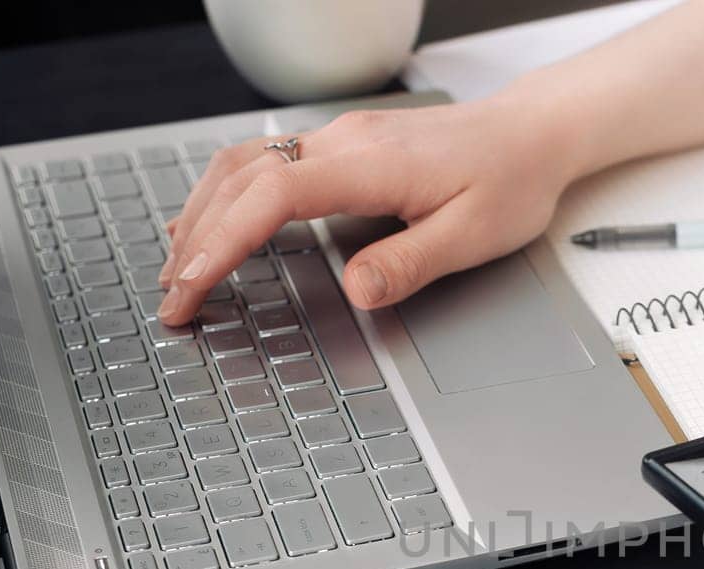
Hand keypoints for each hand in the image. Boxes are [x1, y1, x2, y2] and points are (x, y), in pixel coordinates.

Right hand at [157, 93, 581, 325]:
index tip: (193, 283)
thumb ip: (410, 263)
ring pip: (243, 167)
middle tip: (173, 300)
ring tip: (177, 269)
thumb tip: (356, 291)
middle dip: (196, 240)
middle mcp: (343, 141)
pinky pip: (264, 165)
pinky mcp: (340, 146)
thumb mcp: (473, 236)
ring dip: (202, 216)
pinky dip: (224, 197)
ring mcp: (337, 139)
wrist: (530, 134)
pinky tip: (207, 222)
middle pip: (241, 182)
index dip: (224, 242)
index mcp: (370, 164)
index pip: (272, 198)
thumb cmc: (510, 181)